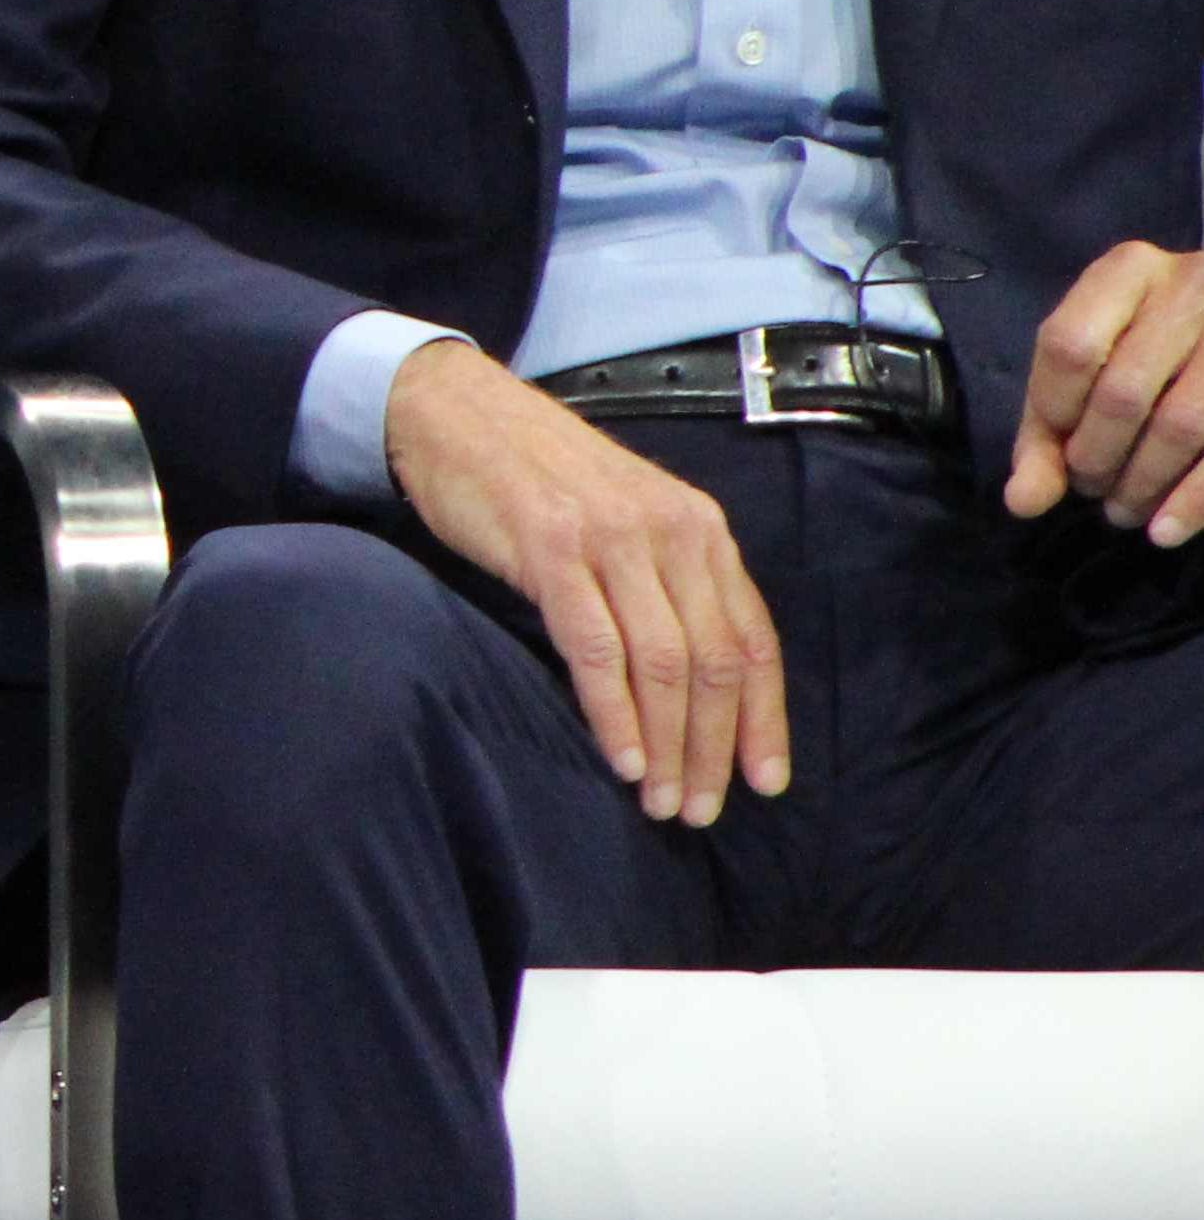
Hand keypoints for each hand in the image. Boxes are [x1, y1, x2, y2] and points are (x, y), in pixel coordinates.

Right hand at [382, 338, 789, 825]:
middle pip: (713, 662)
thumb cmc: (536, 473)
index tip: (763, 782)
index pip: (753, 639)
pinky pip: (597, 648)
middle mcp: (669, 531)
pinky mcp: (551, 549)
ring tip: (660, 800)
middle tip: (698, 809)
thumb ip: (665, 579)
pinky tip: (621, 758)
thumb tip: (692, 677)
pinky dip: (614, 713)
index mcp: (698, 526)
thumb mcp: (624, 517)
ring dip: (668, 745)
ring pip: (663, 663)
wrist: (455, 409)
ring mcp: (611, 539)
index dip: (764, 719)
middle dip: (713, 749)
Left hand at [1008, 241, 1203, 542]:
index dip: (1055, 412)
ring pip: (1182, 425)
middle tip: (1095, 492)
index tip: (1058, 452)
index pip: (1069, 347)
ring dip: (1144, 485)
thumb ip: (1046, 429)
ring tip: (1124, 512)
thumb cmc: (1148, 347)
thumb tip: (1022, 502)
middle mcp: (1192, 286)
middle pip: (1124, 393)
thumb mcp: (1088, 369)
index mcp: (1128, 271)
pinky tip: (1166, 532)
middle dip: (1098, 460)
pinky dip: (1193, 502)